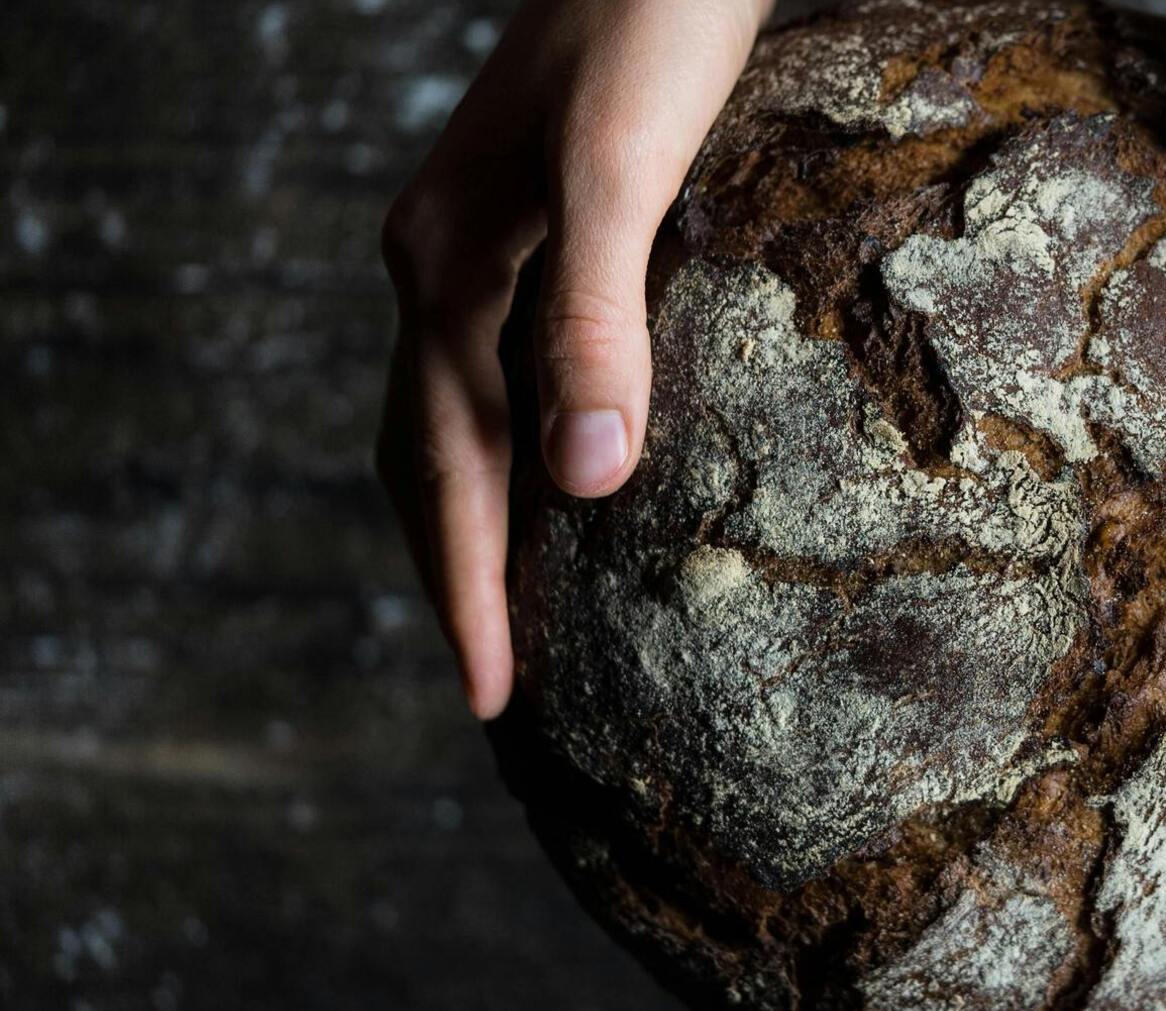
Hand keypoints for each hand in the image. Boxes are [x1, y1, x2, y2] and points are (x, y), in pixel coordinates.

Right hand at [377, 0, 770, 717]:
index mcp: (446, 267)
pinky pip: (496, 370)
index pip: (445, 466)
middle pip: (426, 455)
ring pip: (453, 417)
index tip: (492, 699)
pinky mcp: (529, 229)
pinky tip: (564, 473)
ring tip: (510, 613)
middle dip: (455, 577)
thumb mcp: (622, 167)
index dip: (467, 589)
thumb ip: (594, 313)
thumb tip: (584, 481)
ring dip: (474, 521)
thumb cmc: (650, 26)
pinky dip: (513, 448)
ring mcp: (477, 245)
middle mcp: (440, 264)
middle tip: (493, 690)